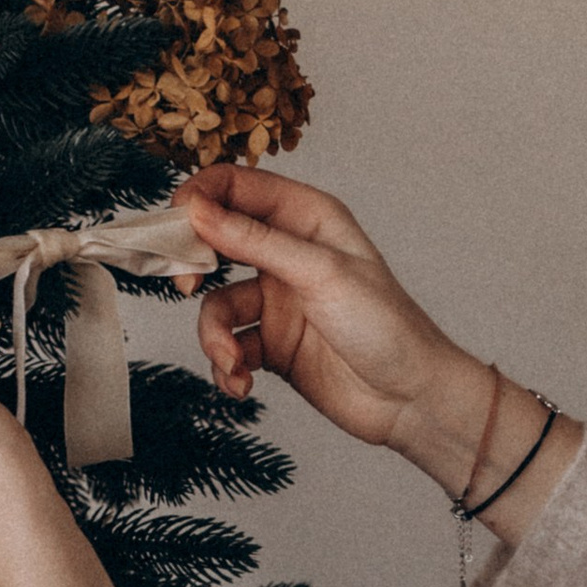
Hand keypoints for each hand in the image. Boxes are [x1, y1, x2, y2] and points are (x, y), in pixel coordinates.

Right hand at [180, 164, 490, 473]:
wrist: (412, 400)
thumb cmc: (387, 327)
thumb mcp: (319, 273)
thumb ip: (255, 241)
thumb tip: (197, 211)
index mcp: (307, 217)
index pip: (237, 187)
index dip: (199, 198)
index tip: (173, 225)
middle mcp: (287, 254)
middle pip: (215, 243)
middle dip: (194, 267)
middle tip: (185, 287)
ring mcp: (277, 301)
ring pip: (217, 306)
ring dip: (215, 337)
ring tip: (232, 362)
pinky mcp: (271, 345)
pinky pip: (228, 346)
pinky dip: (227, 366)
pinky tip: (243, 384)